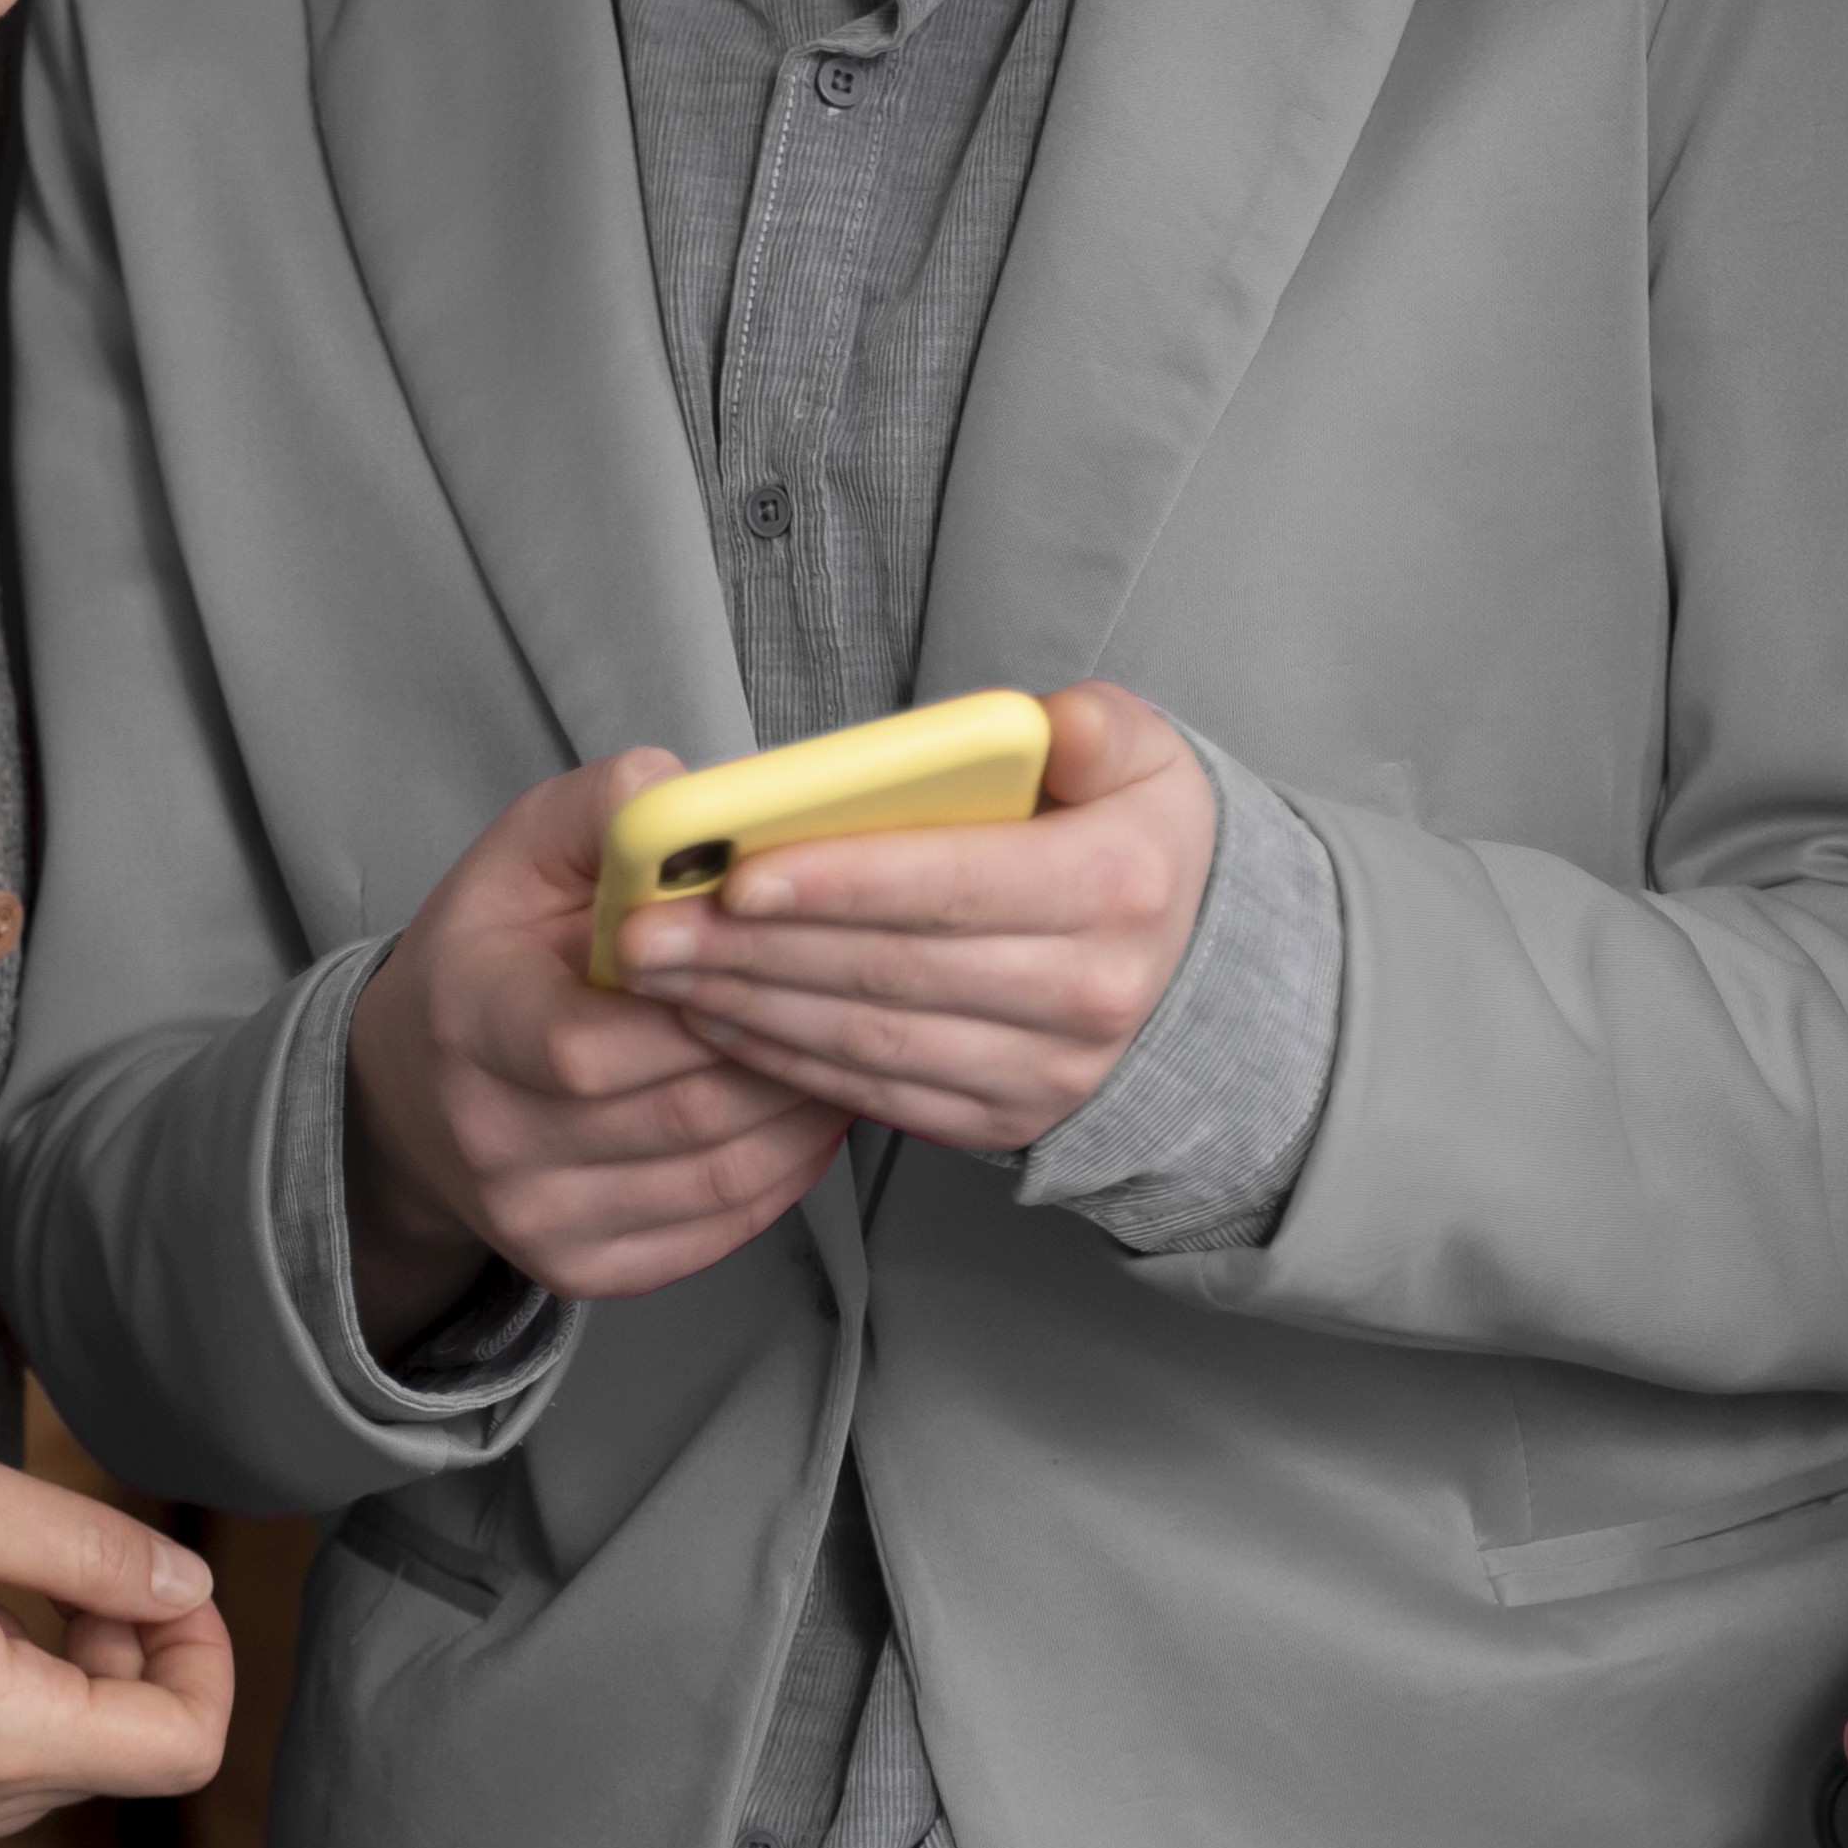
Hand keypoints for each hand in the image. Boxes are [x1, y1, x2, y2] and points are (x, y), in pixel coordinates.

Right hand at [346, 747, 848, 1336]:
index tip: (765, 953)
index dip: (701, 1004)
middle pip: (679, 1115)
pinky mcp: (579, 1270)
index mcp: (467, 1021)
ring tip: (844, 1050)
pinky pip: (716, 1230)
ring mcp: (533, 1218)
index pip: (591, 1047)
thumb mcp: (528, 849)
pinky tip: (806, 1114)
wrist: (417, 1086)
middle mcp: (490, 1139)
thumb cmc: (493, 949)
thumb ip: (608, 810)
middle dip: (781, 1054)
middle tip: (851, 1004)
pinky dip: (785, 1173)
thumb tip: (693, 800)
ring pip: (715, 1177)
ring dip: (802, 1115)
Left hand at [610, 681, 1213, 1154]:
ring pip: (872, 1042)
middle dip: (755, 949)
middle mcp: (1087, 995)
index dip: (841, 881)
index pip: (955, 885)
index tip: (737, 872)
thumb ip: (1092, 725)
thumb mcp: (1141, 754)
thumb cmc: (1135, 837)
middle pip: (892, 971)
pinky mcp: (1002, 1122)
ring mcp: (1045, 1074)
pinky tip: (716, 1019)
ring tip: (659, 971)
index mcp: (1114, 888)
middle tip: (648, 926)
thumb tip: (1041, 725)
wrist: (1199, 974)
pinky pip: (876, 1095)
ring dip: (751, 1009)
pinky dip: (787, 1062)